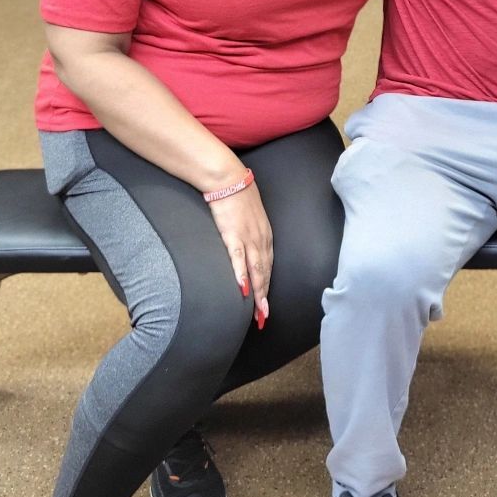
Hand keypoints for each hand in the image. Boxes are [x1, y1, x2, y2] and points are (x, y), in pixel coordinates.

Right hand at [207, 178, 273, 327]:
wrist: (228, 178)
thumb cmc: (237, 195)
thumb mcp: (250, 217)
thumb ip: (251, 233)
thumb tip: (247, 246)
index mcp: (265, 236)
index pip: (268, 267)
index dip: (267, 287)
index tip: (265, 304)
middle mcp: (261, 240)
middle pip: (264, 273)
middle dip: (264, 297)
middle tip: (264, 318)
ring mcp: (248, 238)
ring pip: (256, 270)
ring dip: (258, 293)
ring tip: (258, 312)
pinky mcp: (233, 233)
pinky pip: (238, 258)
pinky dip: (242, 274)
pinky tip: (243, 289)